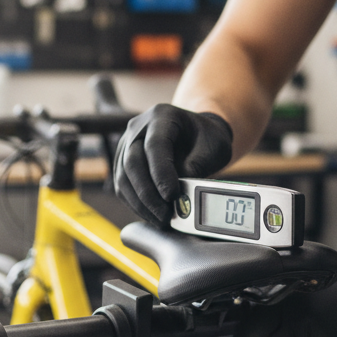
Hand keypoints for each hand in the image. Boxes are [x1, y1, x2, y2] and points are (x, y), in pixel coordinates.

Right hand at [114, 103, 232, 225]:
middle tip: (166, 215)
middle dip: (148, 194)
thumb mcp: (214, 147)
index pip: (154, 146)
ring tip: (161, 220)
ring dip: (140, 203)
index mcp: (162, 116)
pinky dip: (135, 204)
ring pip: (123, 177)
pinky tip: (152, 215)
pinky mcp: (122, 163)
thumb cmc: (207, 139)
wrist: (196, 136)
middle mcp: (138, 128)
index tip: (172, 196)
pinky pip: (122, 186)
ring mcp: (126, 145)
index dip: (161, 173)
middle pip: (133, 162)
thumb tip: (181, 193)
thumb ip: (198, 165)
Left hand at [244, 245, 336, 336]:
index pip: (263, 320)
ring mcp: (317, 335)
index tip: (274, 326)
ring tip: (334, 325)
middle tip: (314, 324)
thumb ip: (293, 283)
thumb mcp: (320, 269)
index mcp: (293, 293)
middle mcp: (300, 315)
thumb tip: (269, 297)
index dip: (269, 325)